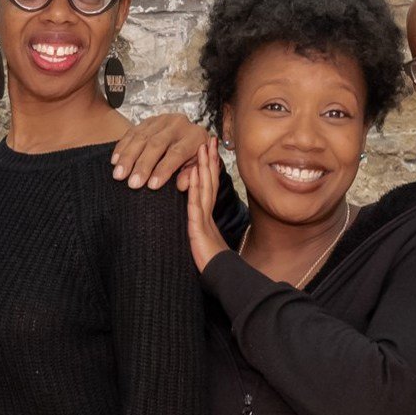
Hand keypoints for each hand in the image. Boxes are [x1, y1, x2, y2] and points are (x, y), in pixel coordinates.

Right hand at [111, 113, 212, 190]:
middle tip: (133, 183)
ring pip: (140, 138)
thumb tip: (181, 185)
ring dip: (127, 157)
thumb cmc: (195, 154)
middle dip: (142, 165)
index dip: (163, 169)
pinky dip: (122, 148)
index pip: (177, 153)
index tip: (152, 185)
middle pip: (156, 144)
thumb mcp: (201, 164)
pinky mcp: (147, 120)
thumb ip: (192, 174)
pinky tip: (115, 161)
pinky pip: (131, 133)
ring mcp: (160, 120)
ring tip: (119, 174)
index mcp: (194, 136)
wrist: (190, 133)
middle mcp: (177, 124)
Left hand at [184, 143, 232, 271]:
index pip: (208, 184)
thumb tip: (197, 216)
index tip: (208, 149)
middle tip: (208, 139)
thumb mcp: (202, 237)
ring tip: (203, 149)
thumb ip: (200, 224)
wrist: (220, 275)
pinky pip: (196, 205)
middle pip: (208, 180)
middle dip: (208, 159)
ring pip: (204, 188)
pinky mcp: (198, 228)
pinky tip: (195, 176)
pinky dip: (196, 189)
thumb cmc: (211, 259)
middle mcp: (206, 211)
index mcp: (206, 213)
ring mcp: (203, 218)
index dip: (208, 166)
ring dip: (203, 167)